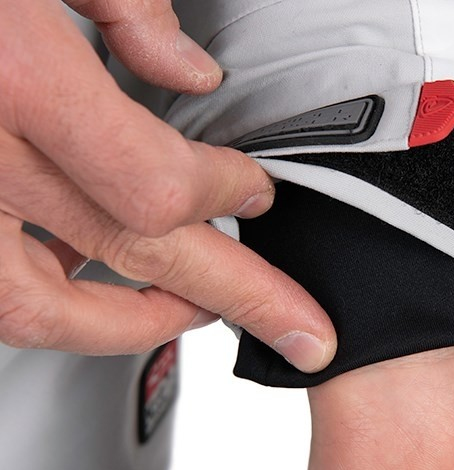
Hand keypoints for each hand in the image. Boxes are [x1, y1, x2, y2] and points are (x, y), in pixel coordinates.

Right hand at [0, 0, 334, 371]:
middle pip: (134, 254)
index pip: (159, 183)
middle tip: (300, 329)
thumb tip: (189, 73)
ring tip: (192, 315)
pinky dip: (49, 296)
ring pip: (40, 306)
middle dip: (237, 296)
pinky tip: (90, 280)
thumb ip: (121, 4)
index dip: (226, 193)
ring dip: (132, 322)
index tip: (256, 194)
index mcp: (10, 76)